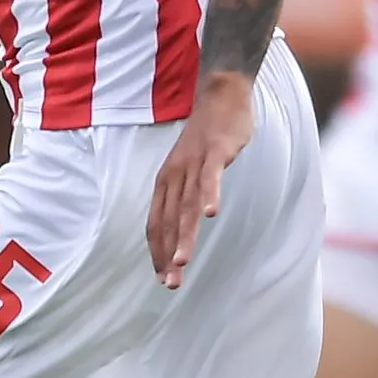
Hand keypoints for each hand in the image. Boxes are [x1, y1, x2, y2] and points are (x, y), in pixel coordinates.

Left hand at [145, 77, 255, 286]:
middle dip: (169, 254)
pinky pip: (212, 177)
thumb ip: (187, 193)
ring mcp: (195, 164)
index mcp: (167, 181)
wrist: (221, 93)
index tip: (162, 277)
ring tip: (183, 261)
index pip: (157, 223)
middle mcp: (176, 175)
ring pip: (188, 206)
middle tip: (171, 284)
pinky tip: (212, 214)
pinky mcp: (216, 152)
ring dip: (185, 235)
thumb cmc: (208, 134)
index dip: (158, 252)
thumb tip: (187, 222)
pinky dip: (210, 195)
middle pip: (170, 221)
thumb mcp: (190, 167)